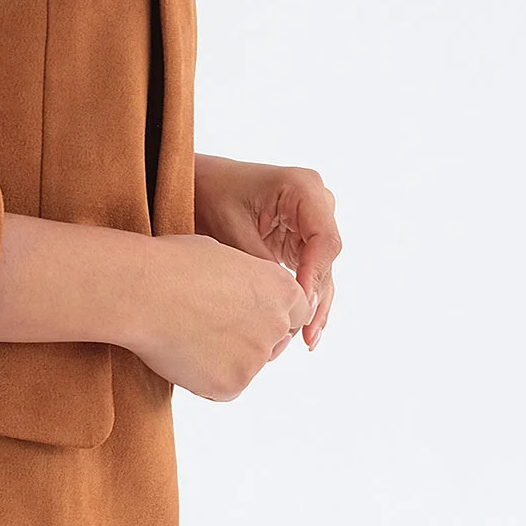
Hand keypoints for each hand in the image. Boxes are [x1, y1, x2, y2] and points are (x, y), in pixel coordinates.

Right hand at [123, 233, 313, 400]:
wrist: (142, 291)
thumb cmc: (173, 265)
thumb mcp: (222, 256)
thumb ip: (245, 282)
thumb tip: (238, 296)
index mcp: (281, 289)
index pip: (296, 312)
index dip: (271, 314)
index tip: (250, 315)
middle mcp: (276, 325)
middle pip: (272, 343)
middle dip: (250, 340)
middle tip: (212, 328)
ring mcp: (255, 359)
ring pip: (245, 366)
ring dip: (224, 359)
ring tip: (185, 335)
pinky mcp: (231, 385)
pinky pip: (223, 387)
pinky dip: (204, 378)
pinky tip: (180, 354)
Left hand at [192, 154, 341, 353]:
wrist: (198, 184)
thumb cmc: (211, 195)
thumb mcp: (234, 231)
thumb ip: (262, 265)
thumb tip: (286, 305)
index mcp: (304, 188)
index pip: (324, 240)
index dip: (315, 276)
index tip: (300, 306)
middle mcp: (316, 203)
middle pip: (327, 257)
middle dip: (317, 296)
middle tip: (306, 335)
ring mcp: (311, 221)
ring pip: (322, 269)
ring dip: (316, 304)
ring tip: (308, 341)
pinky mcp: (301, 238)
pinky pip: (310, 270)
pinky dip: (306, 297)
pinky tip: (304, 330)